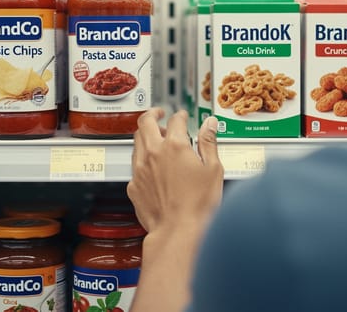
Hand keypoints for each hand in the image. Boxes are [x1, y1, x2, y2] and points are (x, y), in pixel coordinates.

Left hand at [128, 109, 222, 234]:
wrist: (178, 231)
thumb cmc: (198, 205)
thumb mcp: (213, 169)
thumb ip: (209, 142)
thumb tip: (210, 124)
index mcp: (175, 146)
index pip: (175, 120)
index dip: (180, 115)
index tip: (183, 116)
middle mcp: (154, 154)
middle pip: (145, 123)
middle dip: (153, 115)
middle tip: (159, 114)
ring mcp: (140, 169)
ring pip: (136, 141)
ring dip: (145, 135)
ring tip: (154, 138)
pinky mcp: (134, 185)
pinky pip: (134, 164)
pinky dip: (142, 159)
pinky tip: (150, 166)